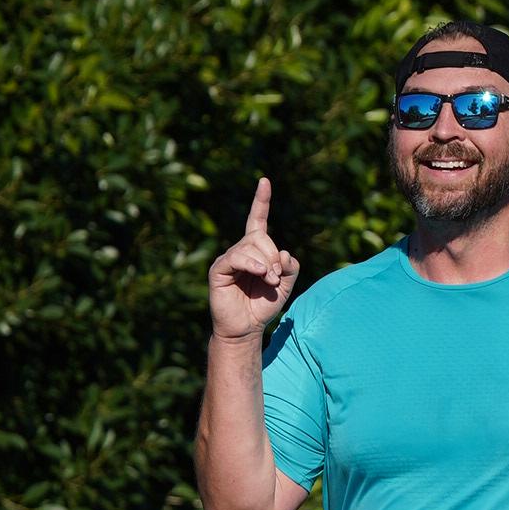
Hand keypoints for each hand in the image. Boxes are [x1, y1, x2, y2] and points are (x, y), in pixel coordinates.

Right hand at [208, 177, 299, 341]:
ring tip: (269, 281)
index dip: (261, 200)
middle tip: (276, 277)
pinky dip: (252, 264)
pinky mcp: (218, 269)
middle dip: (273, 255)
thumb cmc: (263, 305)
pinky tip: (260, 274)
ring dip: (266, 264)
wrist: (246, 328)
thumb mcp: (285, 284)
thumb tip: (283, 253)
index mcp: (255, 249)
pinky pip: (236, 257)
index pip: (257, 219)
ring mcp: (228, 258)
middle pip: (260, 236)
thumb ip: (290, 267)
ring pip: (251, 246)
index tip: (265, 181)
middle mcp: (240, 250)